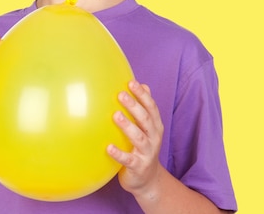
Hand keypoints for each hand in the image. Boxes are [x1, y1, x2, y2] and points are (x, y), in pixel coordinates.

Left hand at [107, 80, 164, 194]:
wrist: (149, 180)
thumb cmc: (144, 149)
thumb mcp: (147, 129)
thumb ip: (145, 109)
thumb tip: (143, 85)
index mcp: (155, 126)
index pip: (151, 108)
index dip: (142, 95)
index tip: (131, 82)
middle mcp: (154, 138)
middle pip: (145, 120)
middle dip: (134, 106)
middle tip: (121, 94)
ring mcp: (147, 153)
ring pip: (139, 138)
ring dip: (128, 126)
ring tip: (116, 115)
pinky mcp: (138, 167)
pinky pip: (128, 160)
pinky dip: (119, 153)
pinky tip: (108, 147)